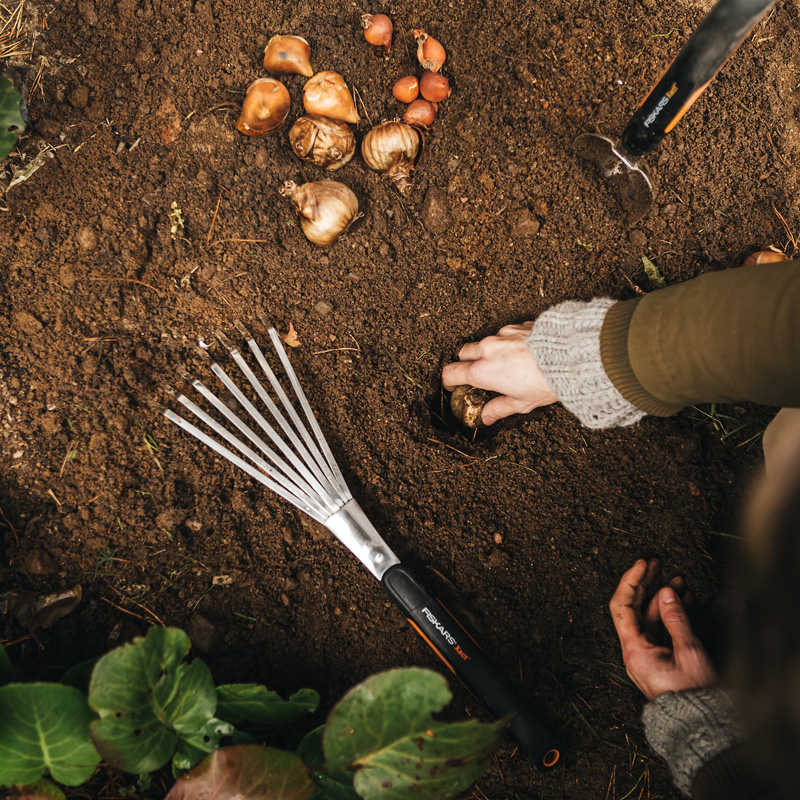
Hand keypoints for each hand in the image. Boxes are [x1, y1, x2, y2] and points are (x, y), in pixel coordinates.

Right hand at [441, 323, 556, 424]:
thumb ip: (499, 409)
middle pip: (463, 353)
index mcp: (483, 372)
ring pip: (484, 341)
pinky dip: (506, 342)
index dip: (449, 380)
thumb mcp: (522, 403)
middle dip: (466, 362)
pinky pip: (504, 334)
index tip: (453, 384)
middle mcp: (488, 350)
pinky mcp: (517, 325)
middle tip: (477, 373)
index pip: (452, 373)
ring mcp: (502, 335)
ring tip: (504, 363)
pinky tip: (520, 352)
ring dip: (487, 351)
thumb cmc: (546, 381)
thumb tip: (487, 418)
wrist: (570, 356)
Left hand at [609, 559, 717, 699]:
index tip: (644, 563)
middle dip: (646, 584)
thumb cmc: (694, 696)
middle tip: (657, 563)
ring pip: (650, 618)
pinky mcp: (660, 659)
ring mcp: (647, 654)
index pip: (622, 606)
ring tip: (679, 580)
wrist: (701, 727)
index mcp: (634, 650)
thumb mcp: (689, 653)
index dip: (632, 580)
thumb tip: (666, 591)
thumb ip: (676, 620)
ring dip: (663, 598)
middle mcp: (635, 651)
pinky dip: (671, 614)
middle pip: (634, 608)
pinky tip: (684, 601)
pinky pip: (660, 630)